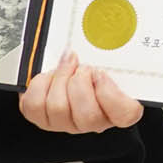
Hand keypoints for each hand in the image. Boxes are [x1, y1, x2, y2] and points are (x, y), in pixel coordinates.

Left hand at [20, 51, 142, 134]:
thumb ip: (115, 57)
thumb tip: (115, 39)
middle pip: (88, 115)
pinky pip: (36, 104)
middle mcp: (94, 122)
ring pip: (58, 107)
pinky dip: (41, 83)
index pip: (126, 115)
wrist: (69, 69)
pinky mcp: (42, 118)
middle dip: (80, 82)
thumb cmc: (93, 66)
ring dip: (60, 78)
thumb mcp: (111, 59)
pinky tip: (50, 76)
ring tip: (65, 67)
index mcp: (118, 108)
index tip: (100, 73)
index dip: (110, 94)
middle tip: (81, 67)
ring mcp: (67, 123)